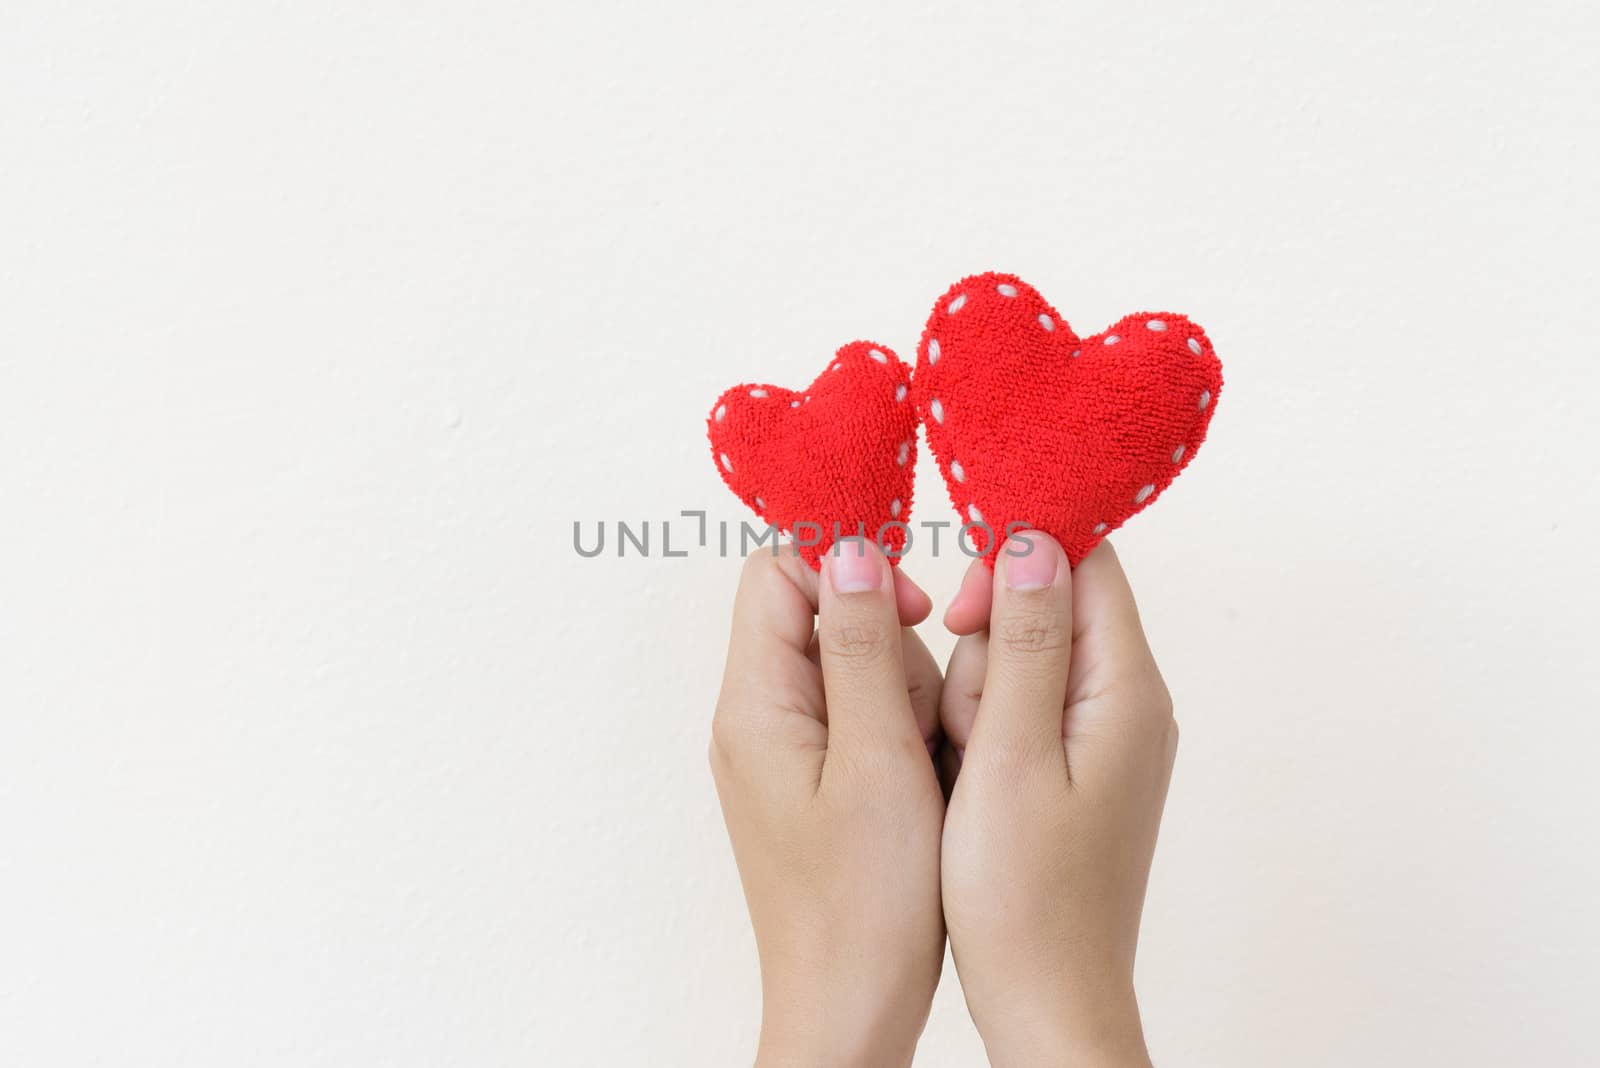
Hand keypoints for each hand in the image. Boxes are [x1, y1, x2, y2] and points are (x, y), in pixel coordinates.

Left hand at [710, 539, 945, 1066]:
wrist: (848, 1010)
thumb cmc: (865, 905)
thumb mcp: (877, 762)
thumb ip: (863, 649)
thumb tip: (850, 549)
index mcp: (755, 703)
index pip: (777, 573)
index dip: (848, 568)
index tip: (918, 609)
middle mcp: (756, 718)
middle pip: (823, 616)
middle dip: (891, 648)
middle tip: (918, 722)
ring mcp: (784, 751)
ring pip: (855, 667)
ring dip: (905, 698)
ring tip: (922, 772)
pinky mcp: (813, 781)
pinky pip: (862, 720)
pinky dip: (902, 737)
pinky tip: (922, 789)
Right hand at [938, 532, 1177, 1067]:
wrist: (1048, 1001)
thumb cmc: (1026, 897)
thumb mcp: (1010, 757)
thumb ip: (1024, 643)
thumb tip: (1036, 539)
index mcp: (1127, 690)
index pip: (1088, 562)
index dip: (1018, 559)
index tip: (961, 609)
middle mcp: (1129, 702)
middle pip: (1049, 607)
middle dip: (990, 645)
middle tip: (969, 723)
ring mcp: (1103, 736)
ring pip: (1024, 658)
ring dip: (979, 695)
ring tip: (972, 770)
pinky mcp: (1075, 765)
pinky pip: (1020, 708)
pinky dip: (984, 731)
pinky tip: (974, 784)